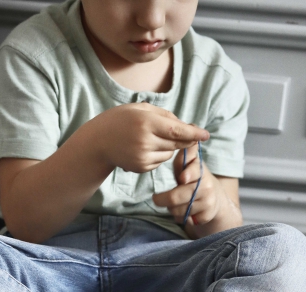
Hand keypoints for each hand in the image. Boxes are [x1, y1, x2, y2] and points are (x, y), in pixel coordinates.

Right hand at [92, 103, 208, 173]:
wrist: (98, 142)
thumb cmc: (120, 120)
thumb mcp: (140, 108)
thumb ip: (164, 115)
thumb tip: (185, 126)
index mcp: (146, 122)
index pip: (177, 131)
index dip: (194, 134)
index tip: (206, 135)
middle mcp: (145, 141)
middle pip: (176, 143)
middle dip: (185, 139)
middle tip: (189, 134)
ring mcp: (143, 157)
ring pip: (169, 153)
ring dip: (169, 146)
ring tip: (152, 137)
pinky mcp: (141, 168)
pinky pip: (160, 161)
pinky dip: (159, 154)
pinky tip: (145, 147)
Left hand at [151, 146, 224, 226]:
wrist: (215, 199)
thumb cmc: (194, 178)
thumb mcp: (190, 164)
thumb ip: (185, 153)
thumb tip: (189, 127)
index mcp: (201, 171)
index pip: (195, 171)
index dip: (189, 173)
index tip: (183, 177)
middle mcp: (206, 187)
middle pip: (177, 197)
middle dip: (163, 199)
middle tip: (156, 199)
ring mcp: (207, 203)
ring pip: (178, 210)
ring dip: (171, 208)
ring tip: (173, 203)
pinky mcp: (206, 216)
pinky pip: (184, 219)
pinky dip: (179, 217)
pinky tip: (182, 211)